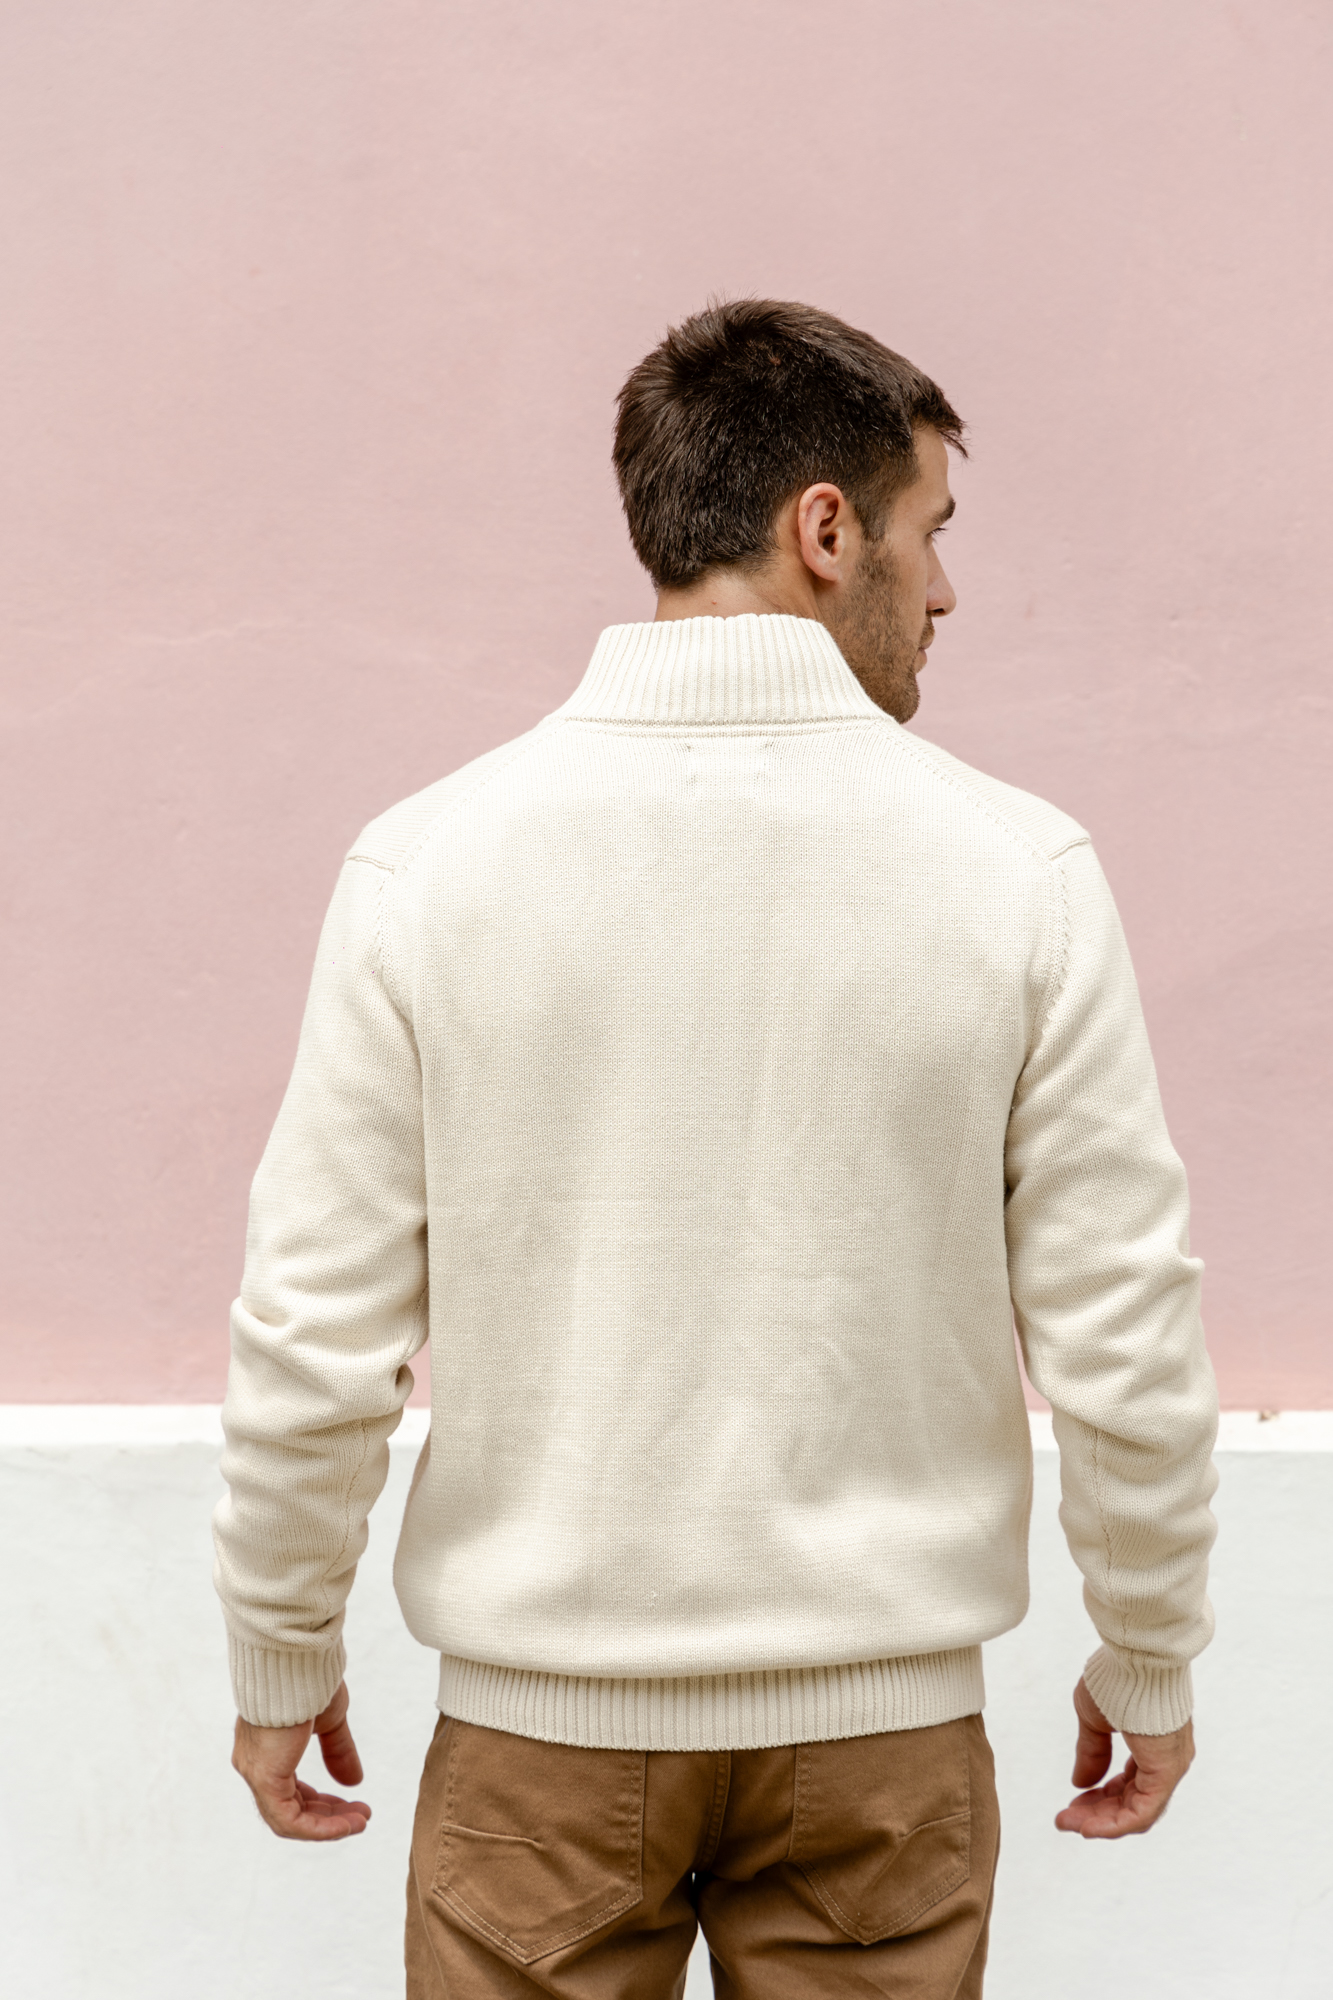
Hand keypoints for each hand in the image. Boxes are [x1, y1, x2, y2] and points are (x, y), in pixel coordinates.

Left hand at [232, 1678, 370, 1840]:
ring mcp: (256, 1772)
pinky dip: (318, 1828)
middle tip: (361, 1817)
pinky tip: (346, 1825)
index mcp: (268, 1748)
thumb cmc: (307, 1678)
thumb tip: (354, 1782)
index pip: (291, 1790)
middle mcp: (254, 1763)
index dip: (322, 1802)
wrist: (294, 1659)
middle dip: (329, 1815)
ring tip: (360, 1823)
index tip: (352, 1803)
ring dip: (327, 1826)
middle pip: (291, 1807)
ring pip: (288, 1819)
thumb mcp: (329, 1720)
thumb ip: (337, 1751)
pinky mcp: (264, 1778)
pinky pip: (287, 1820)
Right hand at [1055, 1675, 1193, 1838]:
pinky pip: (1141, 1812)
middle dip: (1094, 1813)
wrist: (1138, 1654)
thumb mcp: (1095, 1717)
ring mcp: (1169, 1768)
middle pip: (1130, 1802)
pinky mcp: (1166, 1772)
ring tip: (1069, 1824)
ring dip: (1100, 1822)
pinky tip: (1087, 1827)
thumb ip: (1092, 1750)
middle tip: (1064, 1820)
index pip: (1127, 1784)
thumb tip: (1080, 1783)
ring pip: (1135, 1811)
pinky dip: (1114, 1824)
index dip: (1097, 1796)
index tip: (1070, 1800)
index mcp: (1153, 1747)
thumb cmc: (1117, 1677)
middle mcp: (1166, 1761)